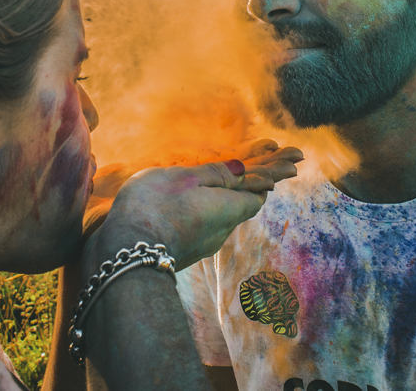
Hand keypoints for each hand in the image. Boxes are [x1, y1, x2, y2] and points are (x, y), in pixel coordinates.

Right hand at [88, 145, 301, 269]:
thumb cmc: (154, 206)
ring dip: (226, 198)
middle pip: (243, 204)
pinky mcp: (183, 251)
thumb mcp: (184, 178)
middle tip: (275, 164)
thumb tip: (244, 170)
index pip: (260, 192)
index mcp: (228, 208)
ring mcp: (201, 244)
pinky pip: (203, 225)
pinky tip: (192, 204)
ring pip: (221, 215)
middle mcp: (221, 230)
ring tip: (227, 181)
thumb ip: (213, 174)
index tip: (291, 161)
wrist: (124, 254)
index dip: (271, 174)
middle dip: (254, 184)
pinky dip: (205, 210)